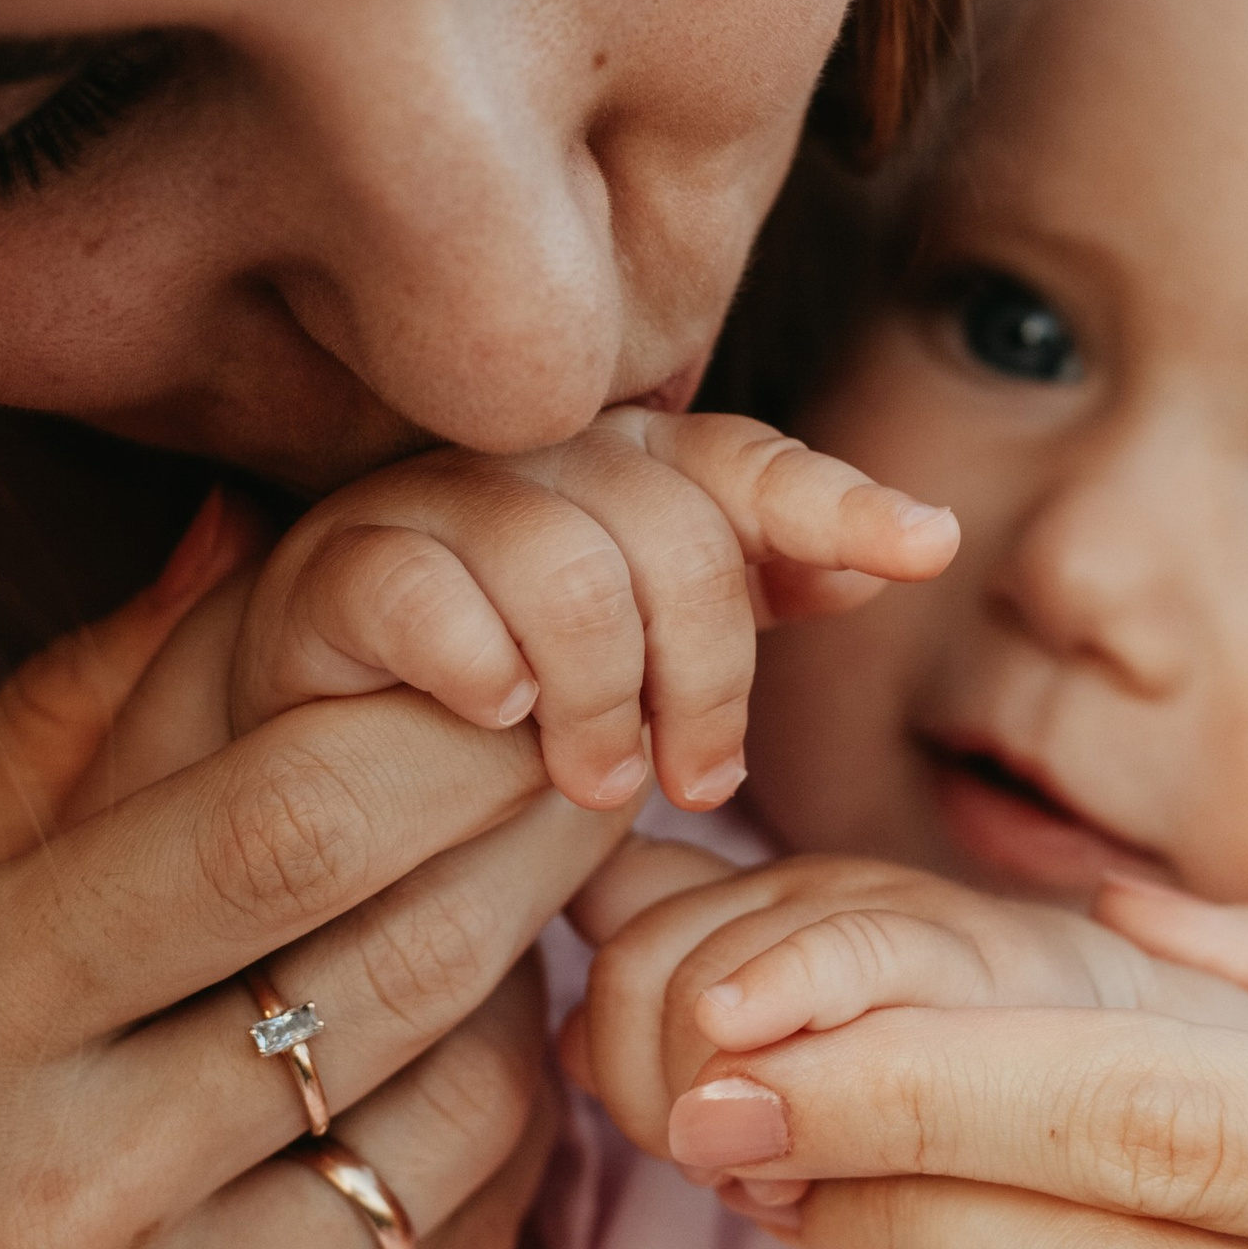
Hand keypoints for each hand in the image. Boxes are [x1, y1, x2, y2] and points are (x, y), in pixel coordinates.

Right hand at [0, 493, 625, 1248]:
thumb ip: (72, 721)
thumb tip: (237, 524)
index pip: (270, 830)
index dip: (437, 733)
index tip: (515, 676)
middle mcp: (50, 1204)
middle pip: (395, 961)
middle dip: (531, 829)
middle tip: (597, 749)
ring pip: (457, 1111)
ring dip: (517, 991)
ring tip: (508, 910)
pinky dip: (494, 1144)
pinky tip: (461, 1070)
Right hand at [227, 409, 955, 818]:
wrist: (322, 757)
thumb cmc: (508, 720)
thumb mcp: (652, 670)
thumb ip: (761, 601)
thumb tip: (910, 540)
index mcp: (622, 472)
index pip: (745, 465)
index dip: (837, 503)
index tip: (925, 547)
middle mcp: (531, 462)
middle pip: (672, 530)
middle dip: (708, 674)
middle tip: (695, 785)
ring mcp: (426, 502)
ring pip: (566, 566)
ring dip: (601, 698)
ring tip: (592, 785)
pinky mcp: (332, 568)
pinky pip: (431, 596)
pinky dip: (483, 674)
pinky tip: (497, 724)